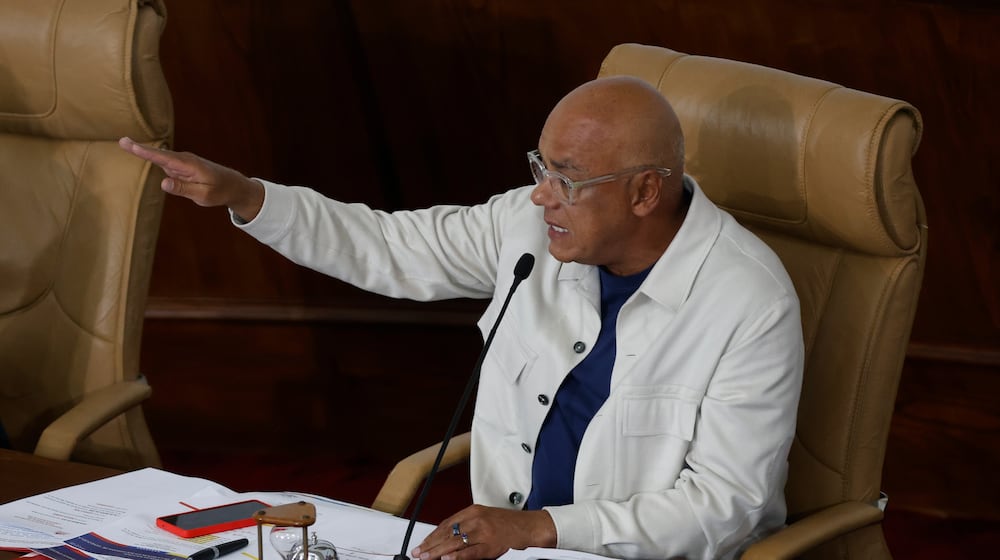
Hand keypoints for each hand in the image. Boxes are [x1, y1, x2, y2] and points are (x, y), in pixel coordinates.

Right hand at [118, 137, 263, 220]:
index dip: (146, 152)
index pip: (164, 158)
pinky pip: (164, 162)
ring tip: (124, 143)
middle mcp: (184, 160)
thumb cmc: (219, 191)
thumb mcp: (203, 195)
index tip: (131, 145)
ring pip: (160, 159)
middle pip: (158, 155)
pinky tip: (137, 150)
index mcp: (189, 165)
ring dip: (143, 151)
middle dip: (140, 148)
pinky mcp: (180, 166)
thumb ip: (183, 189)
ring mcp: (181, 162)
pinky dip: (151, 157)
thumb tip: (163, 183)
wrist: (232, 185)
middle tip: (120, 140)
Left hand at [411, 505, 555, 559]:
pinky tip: (447, 558)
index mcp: (474, 511)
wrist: (531, 527)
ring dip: (437, 552)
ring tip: (425, 558)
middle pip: (448, 533)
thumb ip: (468, 525)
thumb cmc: (511, 525)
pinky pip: (471, 552)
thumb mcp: (486, 518)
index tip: (422, 544)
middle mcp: (476, 519)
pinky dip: (457, 556)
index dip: (432, 535)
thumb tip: (448, 537)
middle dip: (430, 544)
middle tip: (418, 553)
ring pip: (455, 542)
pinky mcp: (491, 545)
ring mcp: (484, 532)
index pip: (447, 524)